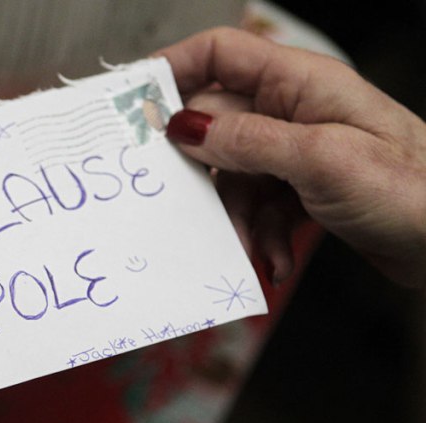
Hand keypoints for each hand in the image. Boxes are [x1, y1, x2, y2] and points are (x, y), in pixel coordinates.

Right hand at [156, 28, 425, 288]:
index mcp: (300, 82)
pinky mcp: (302, 189)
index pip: (220, 53)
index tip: (135, 106)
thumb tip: (182, 126)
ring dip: (235, 218)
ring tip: (253, 247)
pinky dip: (259, 236)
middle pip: (215, 127)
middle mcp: (293, 110)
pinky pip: (256, 208)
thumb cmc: (410, 189)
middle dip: (204, 174)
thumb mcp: (319, 160)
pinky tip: (274, 258)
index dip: (174, 70)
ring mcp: (296, 151)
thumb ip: (246, 141)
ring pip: (232, 176)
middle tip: (187, 205)